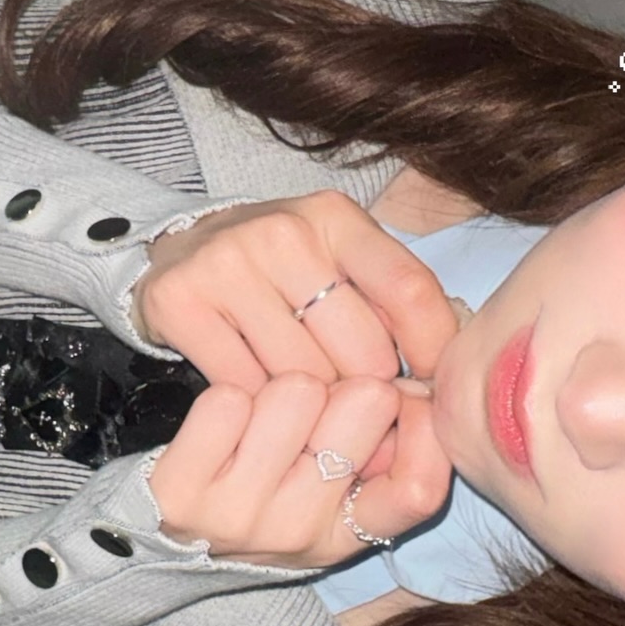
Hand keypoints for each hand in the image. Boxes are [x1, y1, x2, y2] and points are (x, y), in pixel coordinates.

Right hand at [133, 190, 459, 396]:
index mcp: (337, 218)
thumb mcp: (345, 266)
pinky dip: (264, 407)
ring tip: (309, 396)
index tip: (433, 387)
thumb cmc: (285, 271)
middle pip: (362, 353)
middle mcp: (283, 233)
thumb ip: (395, 308)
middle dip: (368, 390)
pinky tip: (264, 395)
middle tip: (355, 396)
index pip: (409, 292)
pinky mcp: (181, 303)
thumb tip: (443, 381)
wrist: (182, 253)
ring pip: (307, 381)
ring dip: (316, 407)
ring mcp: (228, 265)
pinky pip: (249, 390)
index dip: (433, 351)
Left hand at [147, 372, 448, 569]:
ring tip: (262, 422)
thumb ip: (381, 447)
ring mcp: (242, 518)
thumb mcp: (331, 493)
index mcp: (351, 533)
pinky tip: (222, 428)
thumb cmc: (261, 497)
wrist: (159, 544)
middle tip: (315, 409)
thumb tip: (415, 386)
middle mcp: (302, 533)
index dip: (424, 423)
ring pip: (297, 388)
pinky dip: (225, 398)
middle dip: (345, 384)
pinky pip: (228, 399)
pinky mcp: (183, 494)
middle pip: (367, 403)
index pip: (419, 487)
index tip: (406, 398)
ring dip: (280, 386)